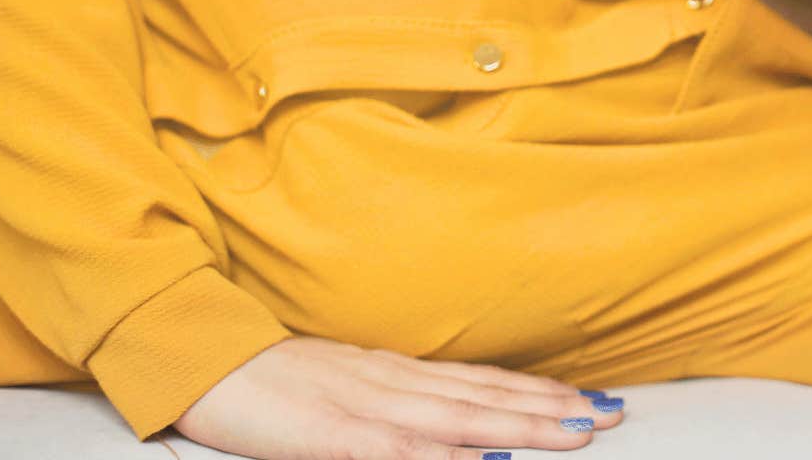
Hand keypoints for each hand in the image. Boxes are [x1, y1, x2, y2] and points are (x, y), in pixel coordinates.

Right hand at [171, 335, 620, 457]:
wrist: (201, 361)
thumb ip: (389, 409)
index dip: (536, 392)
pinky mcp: (331, 434)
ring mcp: (365, 406)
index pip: (480, 382)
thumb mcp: (338, 390)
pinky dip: (444, 457)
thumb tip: (441, 429)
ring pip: (458, 419)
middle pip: (485, 398)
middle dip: (552, 410)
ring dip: (521, 426)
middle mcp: (392, 382)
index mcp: (393, 374)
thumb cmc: (264, 384)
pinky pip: (398, 450)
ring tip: (575, 432)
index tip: (587, 399)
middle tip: (610, 415)